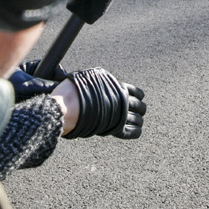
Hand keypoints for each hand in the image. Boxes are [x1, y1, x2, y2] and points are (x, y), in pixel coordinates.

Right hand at [17, 60, 144, 137]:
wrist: (67, 105)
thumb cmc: (74, 90)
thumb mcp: (90, 76)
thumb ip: (101, 81)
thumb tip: (102, 82)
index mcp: (118, 87)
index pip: (137, 92)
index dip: (137, 96)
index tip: (135, 99)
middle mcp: (122, 101)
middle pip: (140, 107)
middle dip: (139, 109)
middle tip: (135, 112)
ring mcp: (120, 115)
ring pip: (138, 120)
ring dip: (137, 121)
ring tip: (135, 122)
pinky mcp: (115, 128)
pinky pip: (132, 132)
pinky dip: (135, 132)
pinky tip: (136, 131)